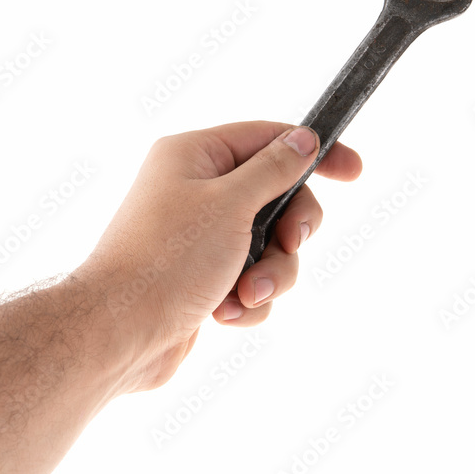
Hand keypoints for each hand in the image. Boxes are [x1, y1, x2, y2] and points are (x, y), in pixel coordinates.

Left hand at [78, 122, 361, 390]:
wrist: (119, 334)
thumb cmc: (166, 260)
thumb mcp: (230, 204)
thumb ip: (274, 170)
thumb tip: (303, 139)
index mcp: (195, 156)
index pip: (269, 139)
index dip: (315, 154)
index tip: (354, 172)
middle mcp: (196, 191)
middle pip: (277, 198)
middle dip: (289, 233)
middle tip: (290, 244)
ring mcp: (200, 238)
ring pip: (270, 247)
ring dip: (269, 274)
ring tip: (245, 295)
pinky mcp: (204, 280)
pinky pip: (251, 281)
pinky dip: (247, 301)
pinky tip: (224, 316)